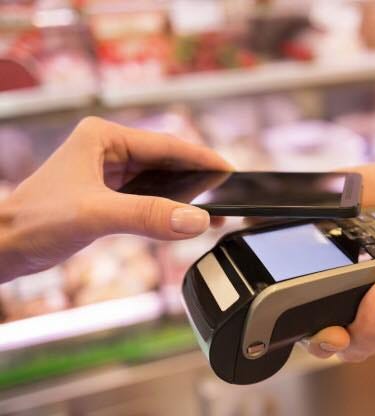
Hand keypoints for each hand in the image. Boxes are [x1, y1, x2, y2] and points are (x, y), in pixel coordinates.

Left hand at [0, 117, 231, 281]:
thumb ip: (149, 216)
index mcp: (102, 137)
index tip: (228, 170)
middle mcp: (106, 149)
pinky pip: (147, 196)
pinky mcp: (106, 194)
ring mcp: (106, 171)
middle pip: (165, 160)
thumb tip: (196, 221)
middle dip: (196, 176)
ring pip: (158, 179)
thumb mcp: (96, 215)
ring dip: (183, 193)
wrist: (1, 246)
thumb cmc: (32, 221)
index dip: (200, 158)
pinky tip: (181, 216)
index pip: (165, 144)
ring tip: (212, 206)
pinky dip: (166, 206)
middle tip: (226, 190)